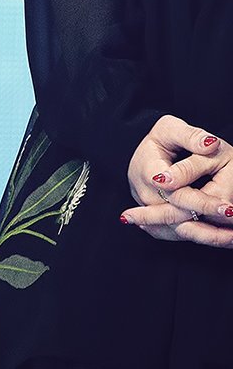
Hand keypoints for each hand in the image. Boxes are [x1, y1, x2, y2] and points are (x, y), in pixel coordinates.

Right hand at [121, 114, 232, 245]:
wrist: (143, 152)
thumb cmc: (160, 138)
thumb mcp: (171, 128)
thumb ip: (191, 136)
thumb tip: (210, 144)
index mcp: (147, 170)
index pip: (177, 193)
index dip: (202, 201)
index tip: (228, 206)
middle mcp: (145, 195)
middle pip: (179, 217)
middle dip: (210, 225)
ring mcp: (150, 210)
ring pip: (179, 230)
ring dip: (209, 237)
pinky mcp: (156, 221)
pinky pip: (177, 235)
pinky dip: (201, 238)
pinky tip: (224, 240)